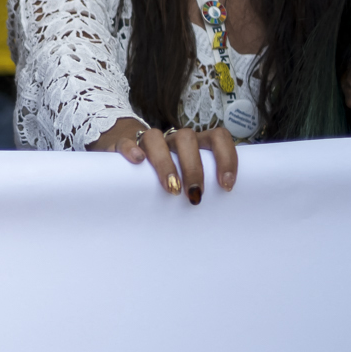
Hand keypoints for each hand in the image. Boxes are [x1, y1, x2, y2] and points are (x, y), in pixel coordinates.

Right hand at [95, 116, 238, 202]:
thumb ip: (204, 185)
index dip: (226, 158)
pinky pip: (126, 142)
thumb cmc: (170, 173)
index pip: (218, 137)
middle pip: (186, 138)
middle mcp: (173, 139)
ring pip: (155, 138)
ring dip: (165, 163)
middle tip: (195, 194)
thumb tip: (221, 214)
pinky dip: (132, 149)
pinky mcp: (124, 144)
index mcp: (195, 143)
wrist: (130, 153)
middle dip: (193, 168)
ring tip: (170, 188)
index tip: (227, 185)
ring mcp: (148, 141)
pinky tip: (138, 161)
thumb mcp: (190, 176)